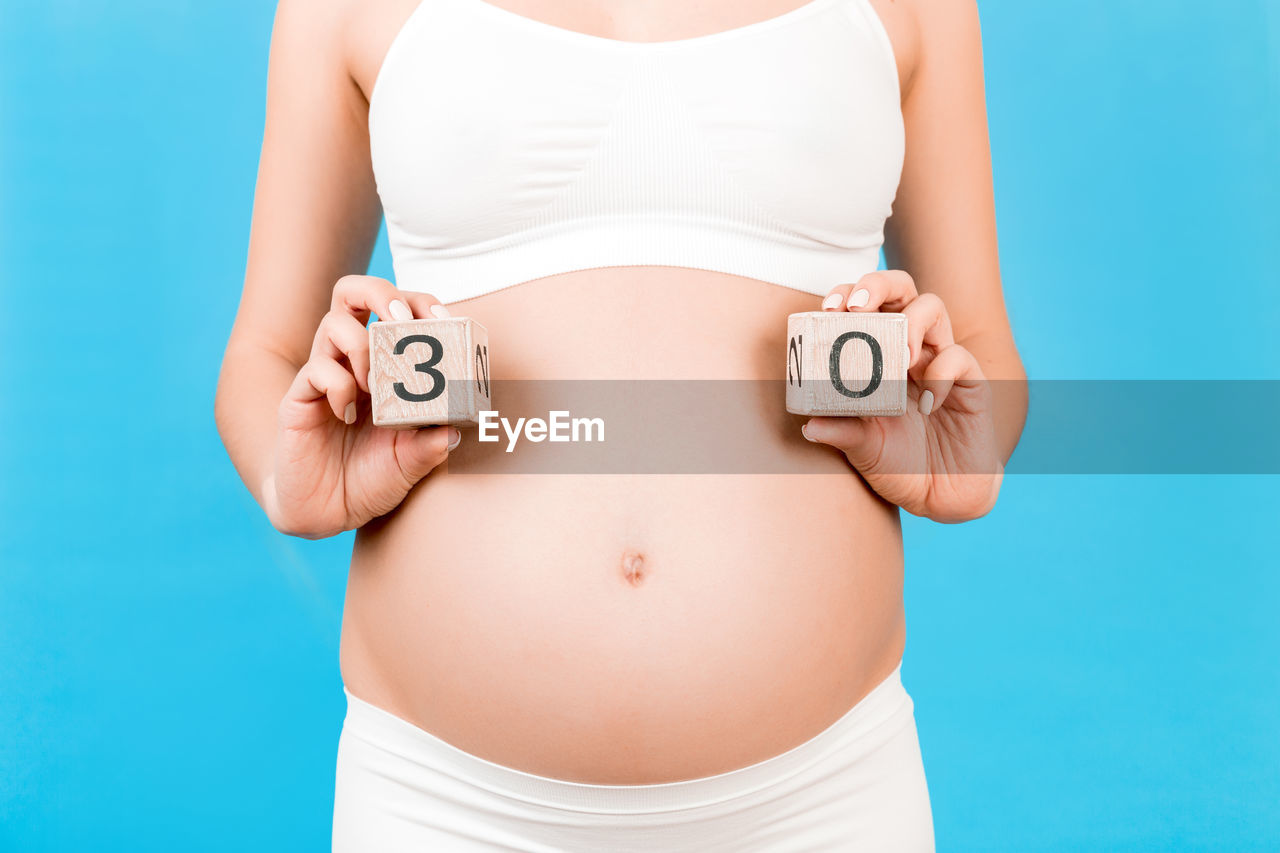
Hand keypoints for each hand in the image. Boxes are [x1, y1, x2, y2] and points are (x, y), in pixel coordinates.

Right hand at [265, 275, 458, 538]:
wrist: (326, 513)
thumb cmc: (370, 479)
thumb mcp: (410, 464)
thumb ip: (432, 446)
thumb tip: (459, 428)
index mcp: (386, 366)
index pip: (400, 312)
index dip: (423, 305)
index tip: (447, 320)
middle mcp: (353, 362)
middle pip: (355, 294)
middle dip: (382, 294)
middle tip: (404, 320)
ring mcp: (325, 375)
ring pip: (333, 322)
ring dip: (361, 345)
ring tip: (374, 382)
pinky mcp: (299, 398)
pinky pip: (316, 370)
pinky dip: (338, 385)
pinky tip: (349, 414)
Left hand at [800, 270, 1002, 522]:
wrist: (940, 495)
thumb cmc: (897, 464)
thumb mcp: (863, 449)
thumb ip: (842, 433)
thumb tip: (808, 425)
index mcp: (878, 354)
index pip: (864, 306)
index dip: (847, 294)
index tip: (828, 307)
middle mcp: (910, 348)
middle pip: (901, 288)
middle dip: (879, 284)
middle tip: (860, 307)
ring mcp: (941, 359)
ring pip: (933, 307)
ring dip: (912, 324)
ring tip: (900, 359)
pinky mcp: (971, 380)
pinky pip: (958, 357)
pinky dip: (940, 374)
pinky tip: (929, 405)